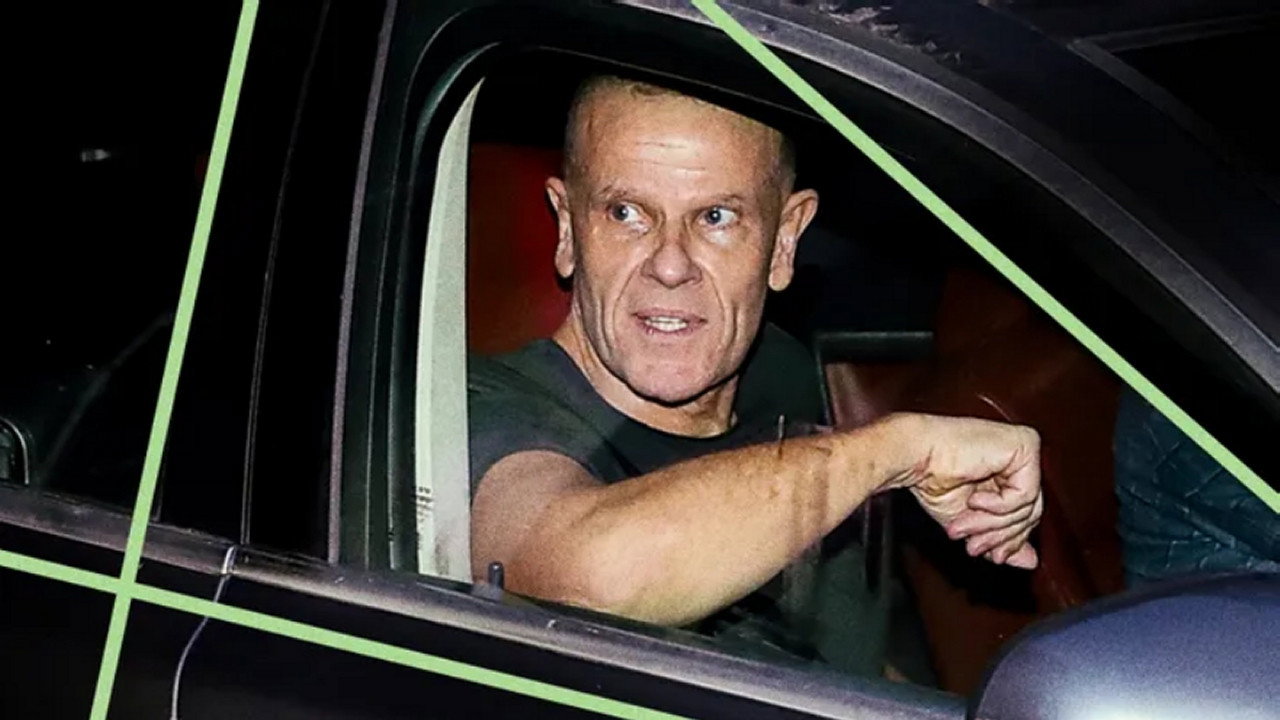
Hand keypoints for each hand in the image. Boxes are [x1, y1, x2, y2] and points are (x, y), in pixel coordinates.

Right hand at [894, 414, 1043, 568]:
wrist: (914, 455)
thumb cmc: (931, 478)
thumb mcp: (970, 520)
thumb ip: (1000, 537)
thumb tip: (1031, 562)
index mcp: (1007, 470)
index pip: (1026, 512)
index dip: (1009, 539)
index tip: (992, 557)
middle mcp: (1019, 457)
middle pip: (1030, 511)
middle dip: (1000, 535)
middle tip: (972, 546)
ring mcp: (1025, 448)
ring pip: (1028, 506)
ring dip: (992, 524)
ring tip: (963, 525)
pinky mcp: (1025, 444)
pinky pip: (1025, 492)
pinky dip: (998, 505)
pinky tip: (975, 499)